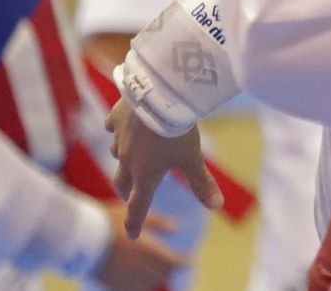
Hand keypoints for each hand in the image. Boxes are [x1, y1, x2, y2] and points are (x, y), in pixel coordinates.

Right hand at [92, 202, 184, 290]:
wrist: (77, 239)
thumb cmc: (106, 222)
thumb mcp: (133, 215)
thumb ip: (157, 223)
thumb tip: (176, 229)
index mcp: (149, 250)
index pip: (174, 263)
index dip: (183, 262)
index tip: (187, 261)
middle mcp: (142, 268)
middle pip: (164, 274)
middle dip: (168, 268)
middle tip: (170, 263)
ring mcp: (128, 279)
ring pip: (151, 284)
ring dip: (155, 277)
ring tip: (156, 270)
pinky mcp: (114, 285)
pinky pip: (134, 290)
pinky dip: (140, 285)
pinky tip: (138, 278)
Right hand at [105, 98, 221, 238]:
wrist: (159, 96)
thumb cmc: (177, 131)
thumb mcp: (193, 158)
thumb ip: (202, 184)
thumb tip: (217, 207)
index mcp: (145, 175)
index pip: (138, 206)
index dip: (135, 222)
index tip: (132, 234)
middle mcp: (127, 160)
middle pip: (121, 181)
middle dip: (125, 190)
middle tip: (129, 193)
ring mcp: (119, 139)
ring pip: (117, 153)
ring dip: (124, 157)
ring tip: (133, 154)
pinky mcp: (116, 118)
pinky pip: (113, 128)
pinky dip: (118, 130)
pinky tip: (125, 125)